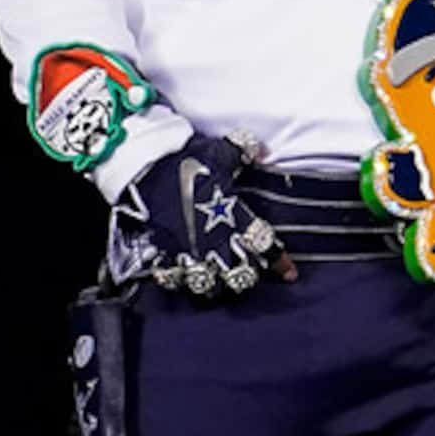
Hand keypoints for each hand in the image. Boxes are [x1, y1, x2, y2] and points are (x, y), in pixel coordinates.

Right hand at [122, 135, 293, 298]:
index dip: (280, 261)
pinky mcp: (162, 253)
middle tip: (252, 275)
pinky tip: (183, 278)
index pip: (264, 244)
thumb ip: (244, 152)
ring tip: (220, 283)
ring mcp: (187, 250)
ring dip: (216, 285)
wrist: (145, 168)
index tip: (289, 273)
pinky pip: (172, 278)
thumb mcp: (223, 151)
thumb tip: (260, 149)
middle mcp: (214, 239)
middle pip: (239, 273)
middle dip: (249, 276)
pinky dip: (179, 281)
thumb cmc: (188, 160)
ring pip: (208, 284)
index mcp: (234, 216)